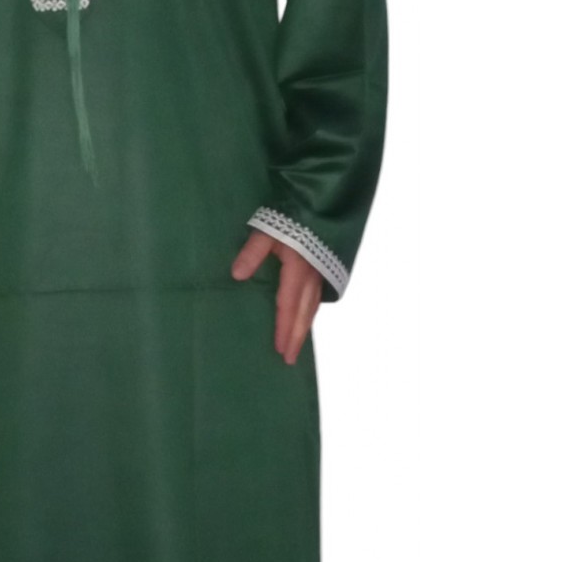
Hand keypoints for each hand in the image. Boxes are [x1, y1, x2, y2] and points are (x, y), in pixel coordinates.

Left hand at [231, 230, 321, 365]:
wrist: (318, 202)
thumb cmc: (289, 218)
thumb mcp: (267, 231)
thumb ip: (252, 252)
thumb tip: (237, 275)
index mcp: (298, 271)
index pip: (289, 307)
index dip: (285, 330)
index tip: (281, 350)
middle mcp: (312, 277)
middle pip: (304, 314)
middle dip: (296, 338)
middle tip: (289, 360)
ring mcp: (319, 274)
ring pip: (312, 308)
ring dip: (304, 328)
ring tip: (296, 346)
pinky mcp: (323, 269)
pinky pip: (316, 299)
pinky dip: (309, 314)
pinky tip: (304, 320)